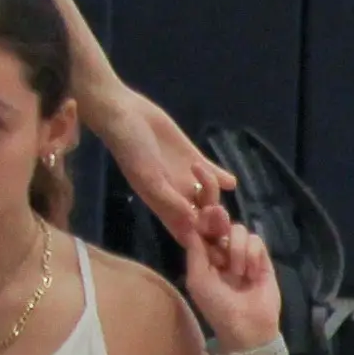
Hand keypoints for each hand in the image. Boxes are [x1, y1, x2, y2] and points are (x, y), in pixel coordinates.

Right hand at [95, 95, 226, 249]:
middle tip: (214, 209)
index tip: (215, 238)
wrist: (125, 112)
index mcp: (164, 206)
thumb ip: (169, 200)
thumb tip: (193, 224)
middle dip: (216, 221)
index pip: (189, 234)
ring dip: (213, 189)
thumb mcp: (147, 176)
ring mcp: (186, 178)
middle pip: (206, 221)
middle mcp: (177, 196)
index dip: (205, 242)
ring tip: (197, 168)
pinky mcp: (193, 159)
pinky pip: (216, 175)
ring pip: (212, 198)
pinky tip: (228, 179)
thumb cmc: (130, 148)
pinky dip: (225, 179)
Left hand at [175, 183, 282, 354]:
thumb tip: (191, 222)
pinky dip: (252, 255)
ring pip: (239, 230)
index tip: (201, 201)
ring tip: (237, 273)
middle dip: (218, 216)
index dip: (201, 213)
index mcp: (204, 253)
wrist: (247, 328)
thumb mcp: (197, 279)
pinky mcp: (263, 260)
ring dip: (237, 251)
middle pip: (221, 221)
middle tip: (216, 213)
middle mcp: (223, 250)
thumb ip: (195, 250)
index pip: (202, 226)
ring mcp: (244, 254)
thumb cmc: (217, 307)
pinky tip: (250, 273)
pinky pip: (257, 242)